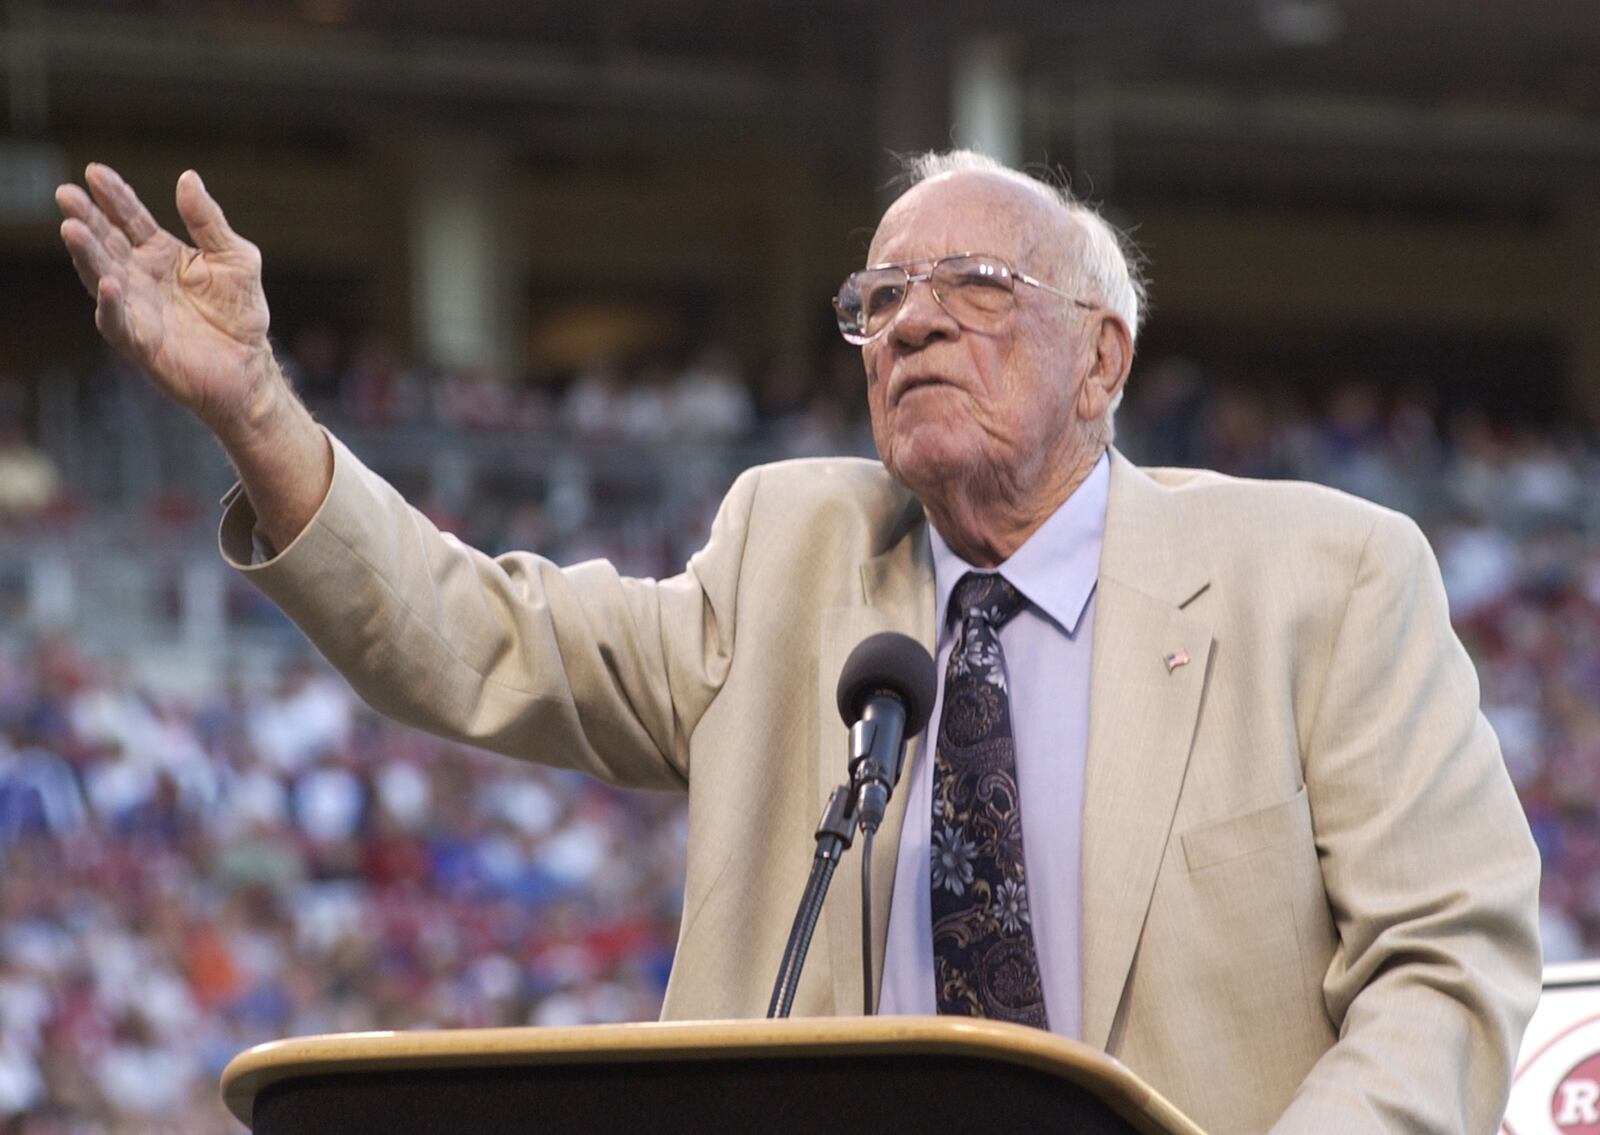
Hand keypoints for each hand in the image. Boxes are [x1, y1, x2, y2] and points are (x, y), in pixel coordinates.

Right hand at [57, 164, 277, 435]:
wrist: (249, 366)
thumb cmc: (240, 312)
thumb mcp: (235, 257)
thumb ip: (208, 220)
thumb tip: (187, 177)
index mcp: (160, 253)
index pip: (130, 218)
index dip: (113, 196)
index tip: (95, 171)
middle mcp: (139, 276)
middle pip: (106, 242)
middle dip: (86, 218)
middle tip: (66, 195)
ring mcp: (135, 308)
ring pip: (101, 276)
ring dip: (86, 254)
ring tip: (71, 229)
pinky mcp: (139, 341)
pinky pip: (117, 321)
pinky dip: (110, 304)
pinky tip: (108, 284)